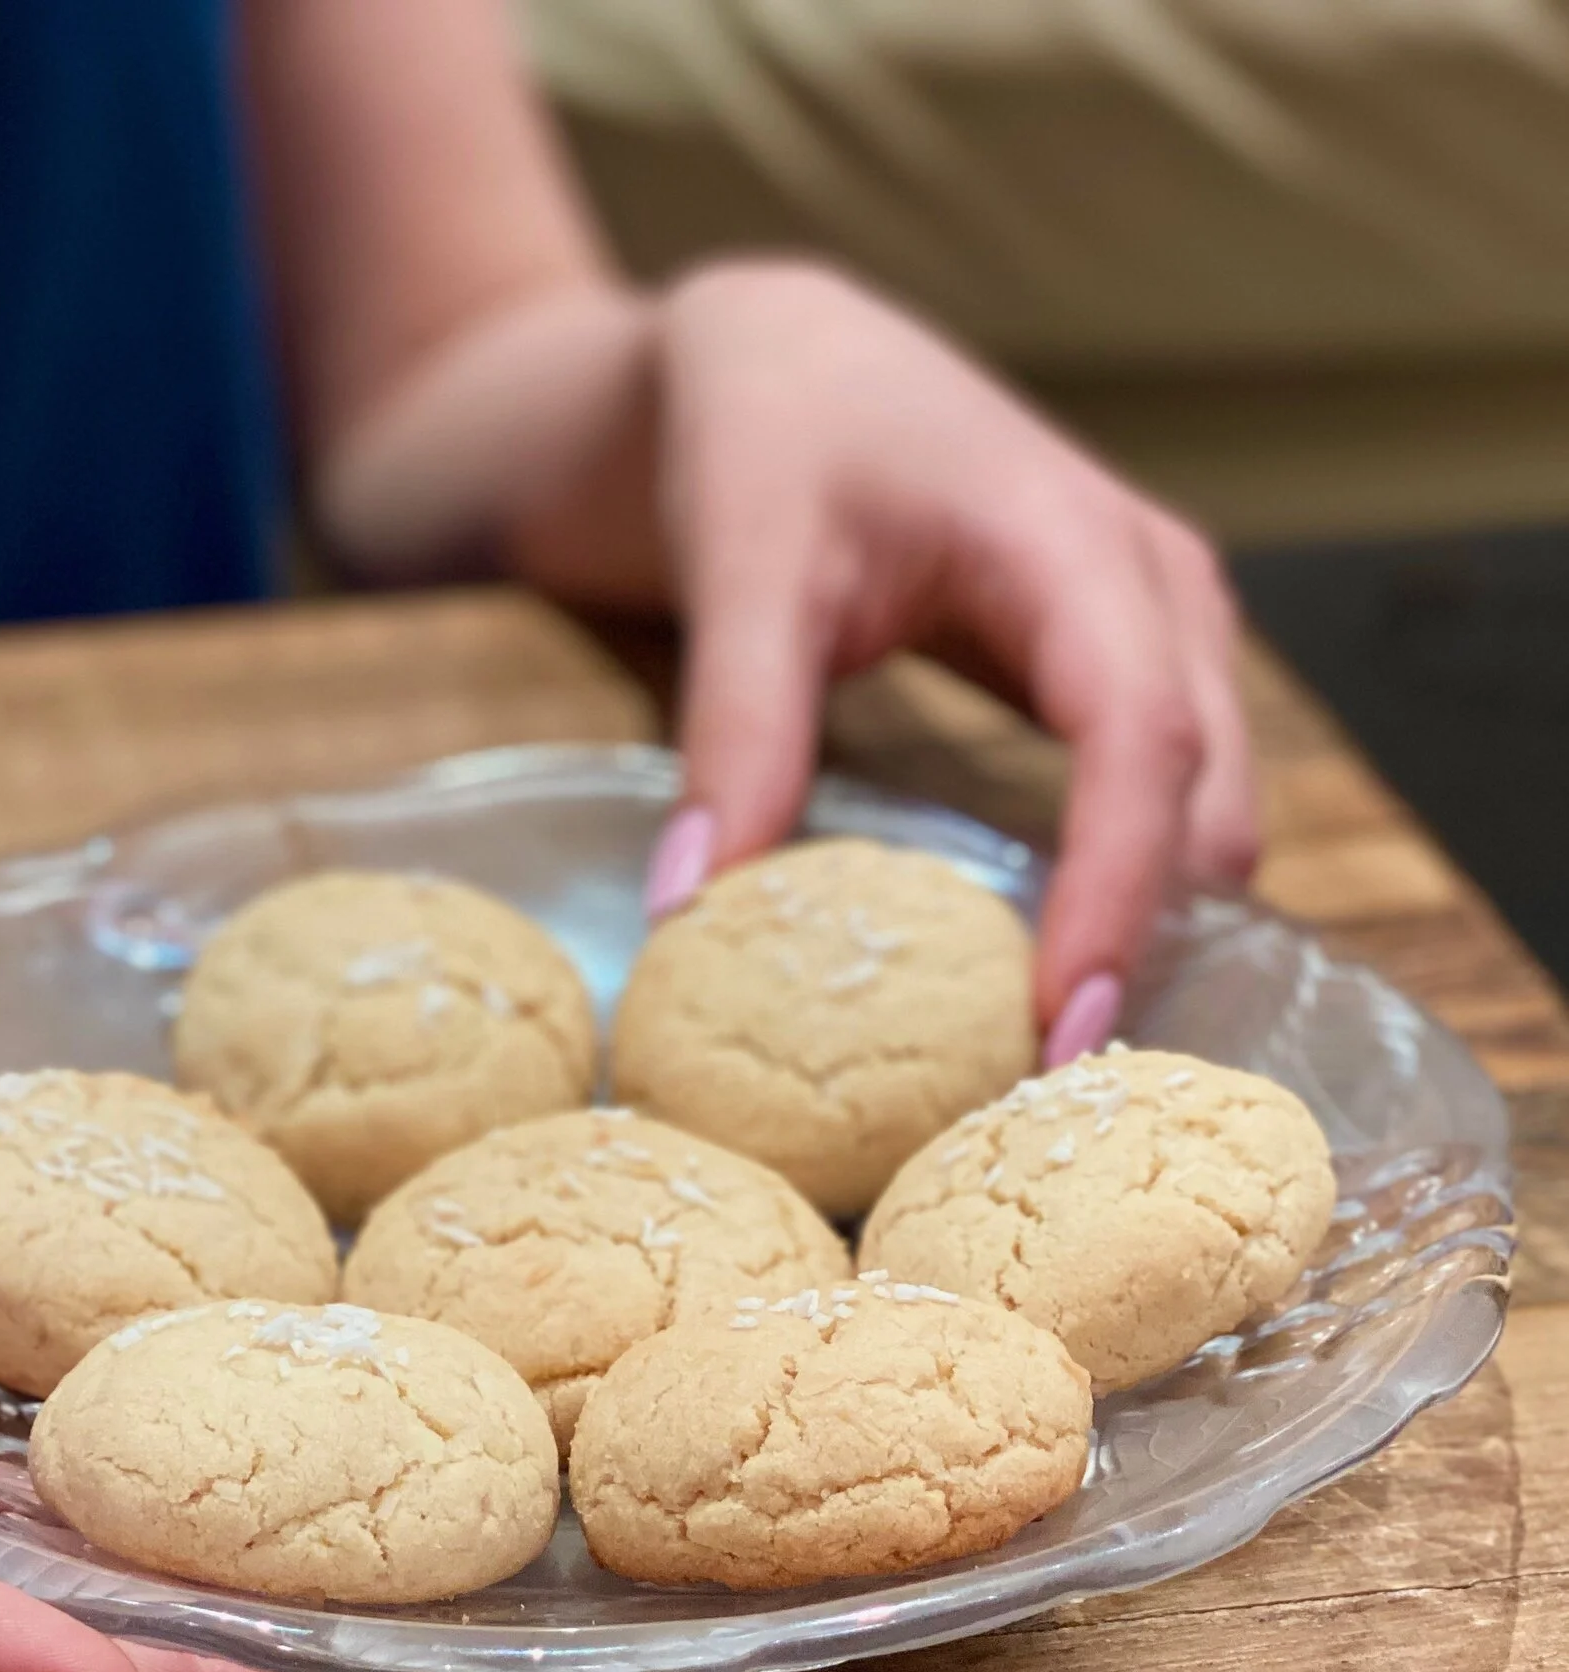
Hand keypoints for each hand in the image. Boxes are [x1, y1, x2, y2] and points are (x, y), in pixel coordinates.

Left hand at [609, 263, 1258, 1057]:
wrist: (781, 351)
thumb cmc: (771, 432)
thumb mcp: (746, 571)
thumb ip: (737, 734)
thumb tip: (696, 909)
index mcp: (1077, 546)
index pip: (1139, 741)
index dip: (1113, 890)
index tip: (1061, 1023)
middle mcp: (1149, 586)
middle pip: (1202, 787)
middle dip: (1149, 935)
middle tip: (1061, 1092)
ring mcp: (1150, 620)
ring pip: (1202, 795)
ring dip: (1147, 914)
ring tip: (1054, 1054)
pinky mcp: (1113, 657)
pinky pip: (1157, 783)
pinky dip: (1120, 874)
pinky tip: (1045, 959)